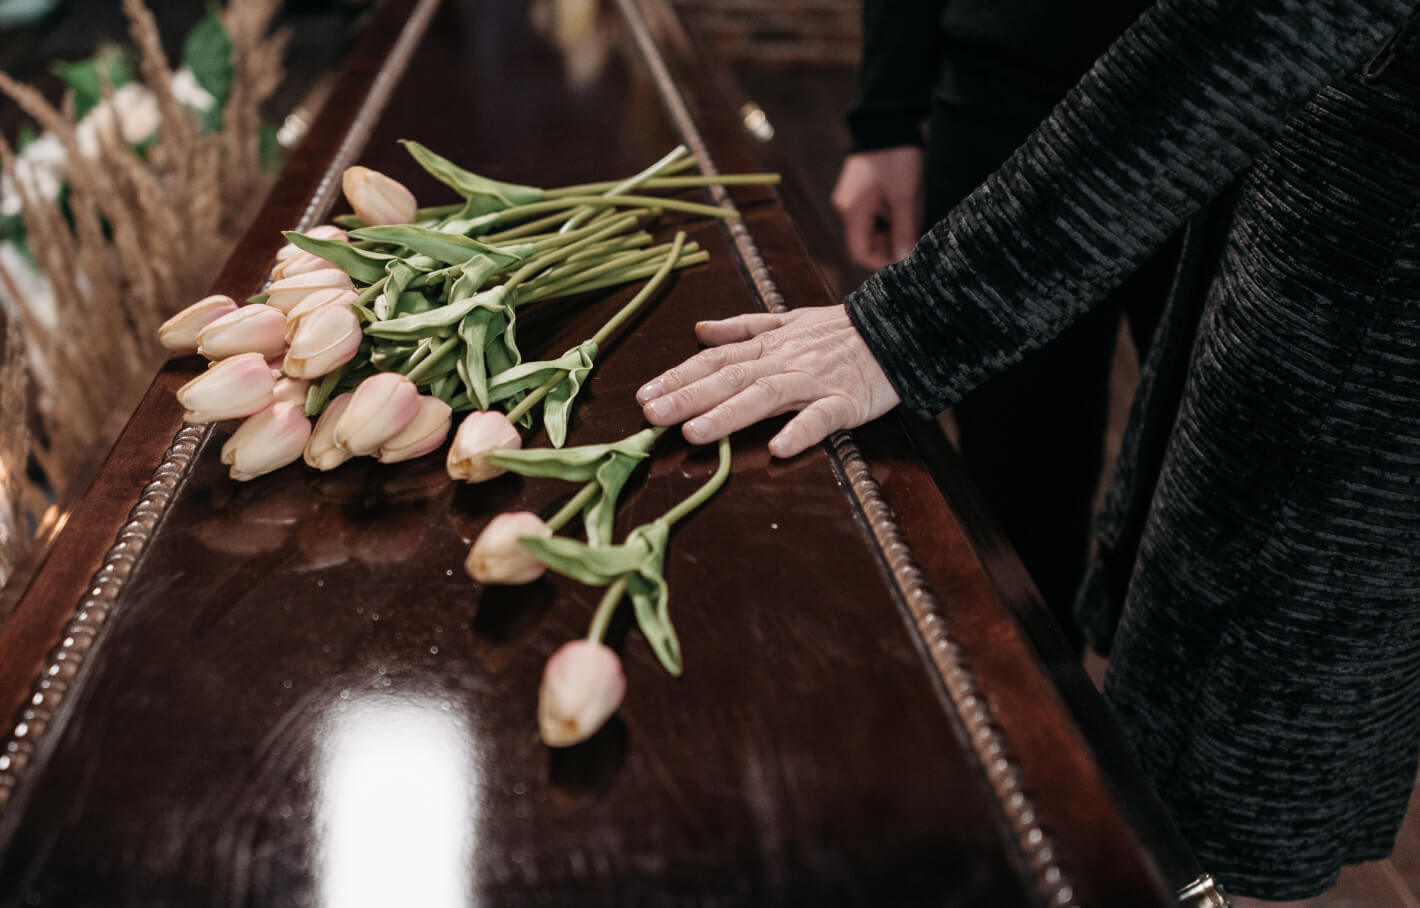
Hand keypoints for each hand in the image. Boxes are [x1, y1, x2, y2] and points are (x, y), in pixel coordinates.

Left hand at [636, 306, 900, 457]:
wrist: (898, 328)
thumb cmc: (840, 332)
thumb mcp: (788, 320)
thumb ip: (743, 328)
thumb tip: (699, 330)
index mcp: (768, 346)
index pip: (714, 360)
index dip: (678, 376)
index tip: (644, 394)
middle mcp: (783, 362)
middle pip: (729, 377)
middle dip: (687, 396)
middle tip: (651, 414)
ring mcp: (814, 382)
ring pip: (765, 396)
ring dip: (728, 414)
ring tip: (694, 433)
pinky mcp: (846, 402)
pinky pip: (821, 417)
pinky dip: (800, 431)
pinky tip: (779, 448)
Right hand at [831, 147, 922, 270]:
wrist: (888, 119)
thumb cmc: (896, 158)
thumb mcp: (904, 198)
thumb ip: (904, 231)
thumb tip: (904, 260)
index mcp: (851, 212)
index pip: (860, 253)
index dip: (882, 262)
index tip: (906, 258)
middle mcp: (847, 208)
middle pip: (866, 241)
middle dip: (890, 245)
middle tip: (914, 238)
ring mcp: (853, 198)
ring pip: (872, 228)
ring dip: (892, 231)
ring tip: (913, 220)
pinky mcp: (861, 189)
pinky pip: (874, 213)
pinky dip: (889, 217)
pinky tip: (906, 207)